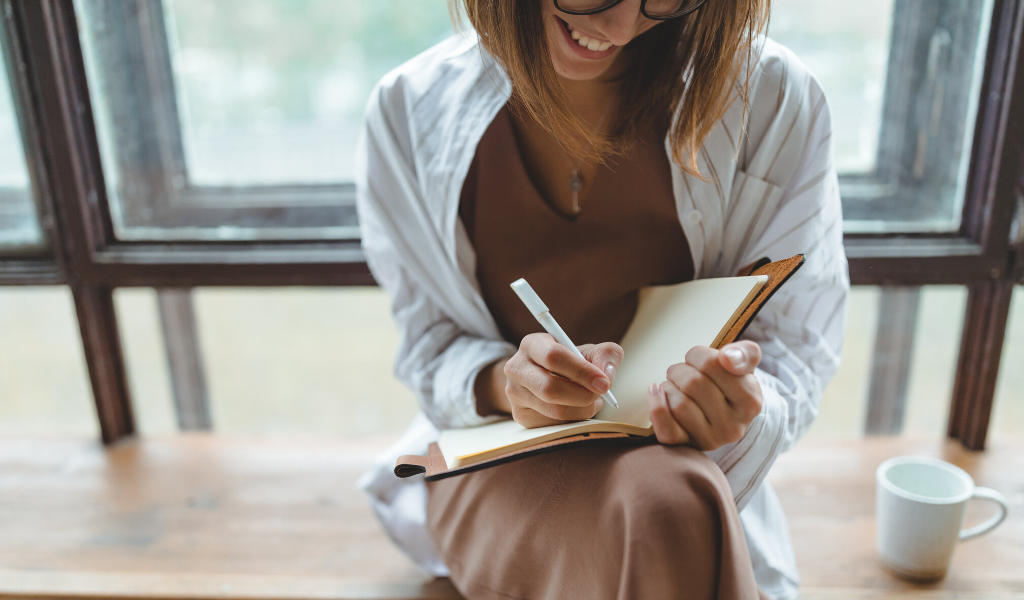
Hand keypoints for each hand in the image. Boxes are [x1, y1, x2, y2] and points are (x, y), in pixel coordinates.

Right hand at [502, 333, 623, 427]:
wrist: (546, 377)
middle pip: (550, 388)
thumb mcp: (589, 352)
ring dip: (581, 410)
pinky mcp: (520, 415)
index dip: (581, 371)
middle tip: (600, 395)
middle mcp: (516, 367)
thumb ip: (606, 355)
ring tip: (591, 401)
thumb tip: (606, 375)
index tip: (604, 383)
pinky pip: (553, 425)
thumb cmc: (571, 363)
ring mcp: (515, 393)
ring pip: (554, 410)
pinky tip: (576, 409)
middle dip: (582, 395)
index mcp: (532, 344)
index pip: (554, 357)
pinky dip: (573, 420)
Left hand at [646, 341, 762, 450]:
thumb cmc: (729, 383)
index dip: (697, 354)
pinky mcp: (688, 447)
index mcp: (751, 401)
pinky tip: (656, 392)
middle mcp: (734, 426)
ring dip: (668, 386)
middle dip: (680, 369)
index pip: (712, 364)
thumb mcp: (744, 365)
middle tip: (682, 371)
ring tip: (674, 384)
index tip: (697, 358)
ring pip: (678, 404)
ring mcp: (711, 440)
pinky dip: (656, 406)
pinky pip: (666, 429)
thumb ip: (743, 353)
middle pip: (692, 383)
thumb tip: (727, 358)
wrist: (722, 414)